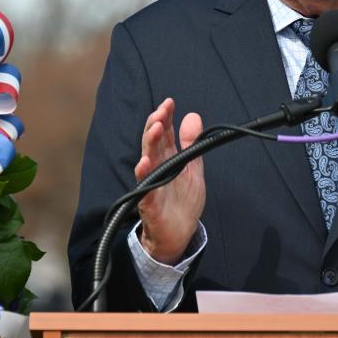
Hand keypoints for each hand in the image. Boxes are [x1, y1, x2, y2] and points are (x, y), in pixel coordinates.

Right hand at [135, 98, 204, 264]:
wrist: (179, 234)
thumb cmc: (182, 202)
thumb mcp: (193, 169)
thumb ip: (192, 144)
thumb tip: (193, 116)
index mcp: (167, 159)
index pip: (164, 133)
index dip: (165, 117)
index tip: (169, 102)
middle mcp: (157, 168)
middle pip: (153, 142)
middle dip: (156, 125)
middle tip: (162, 111)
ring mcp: (151, 184)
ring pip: (147, 160)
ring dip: (149, 144)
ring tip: (155, 128)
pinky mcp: (149, 202)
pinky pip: (145, 188)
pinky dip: (144, 176)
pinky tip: (144, 164)